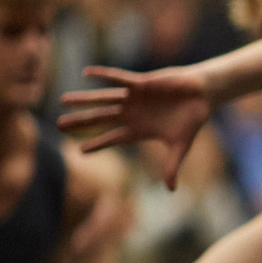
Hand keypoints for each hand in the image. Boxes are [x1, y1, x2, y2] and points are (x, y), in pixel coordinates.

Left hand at [58, 65, 212, 187]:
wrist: (202, 95)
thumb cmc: (192, 119)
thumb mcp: (181, 146)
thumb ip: (172, 166)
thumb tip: (171, 190)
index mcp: (140, 130)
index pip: (114, 138)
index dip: (97, 145)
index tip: (80, 151)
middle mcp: (132, 114)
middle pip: (101, 119)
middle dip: (81, 122)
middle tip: (59, 125)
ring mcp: (134, 98)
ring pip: (104, 99)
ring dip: (84, 100)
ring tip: (63, 100)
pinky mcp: (141, 83)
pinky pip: (119, 78)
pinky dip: (103, 75)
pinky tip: (87, 72)